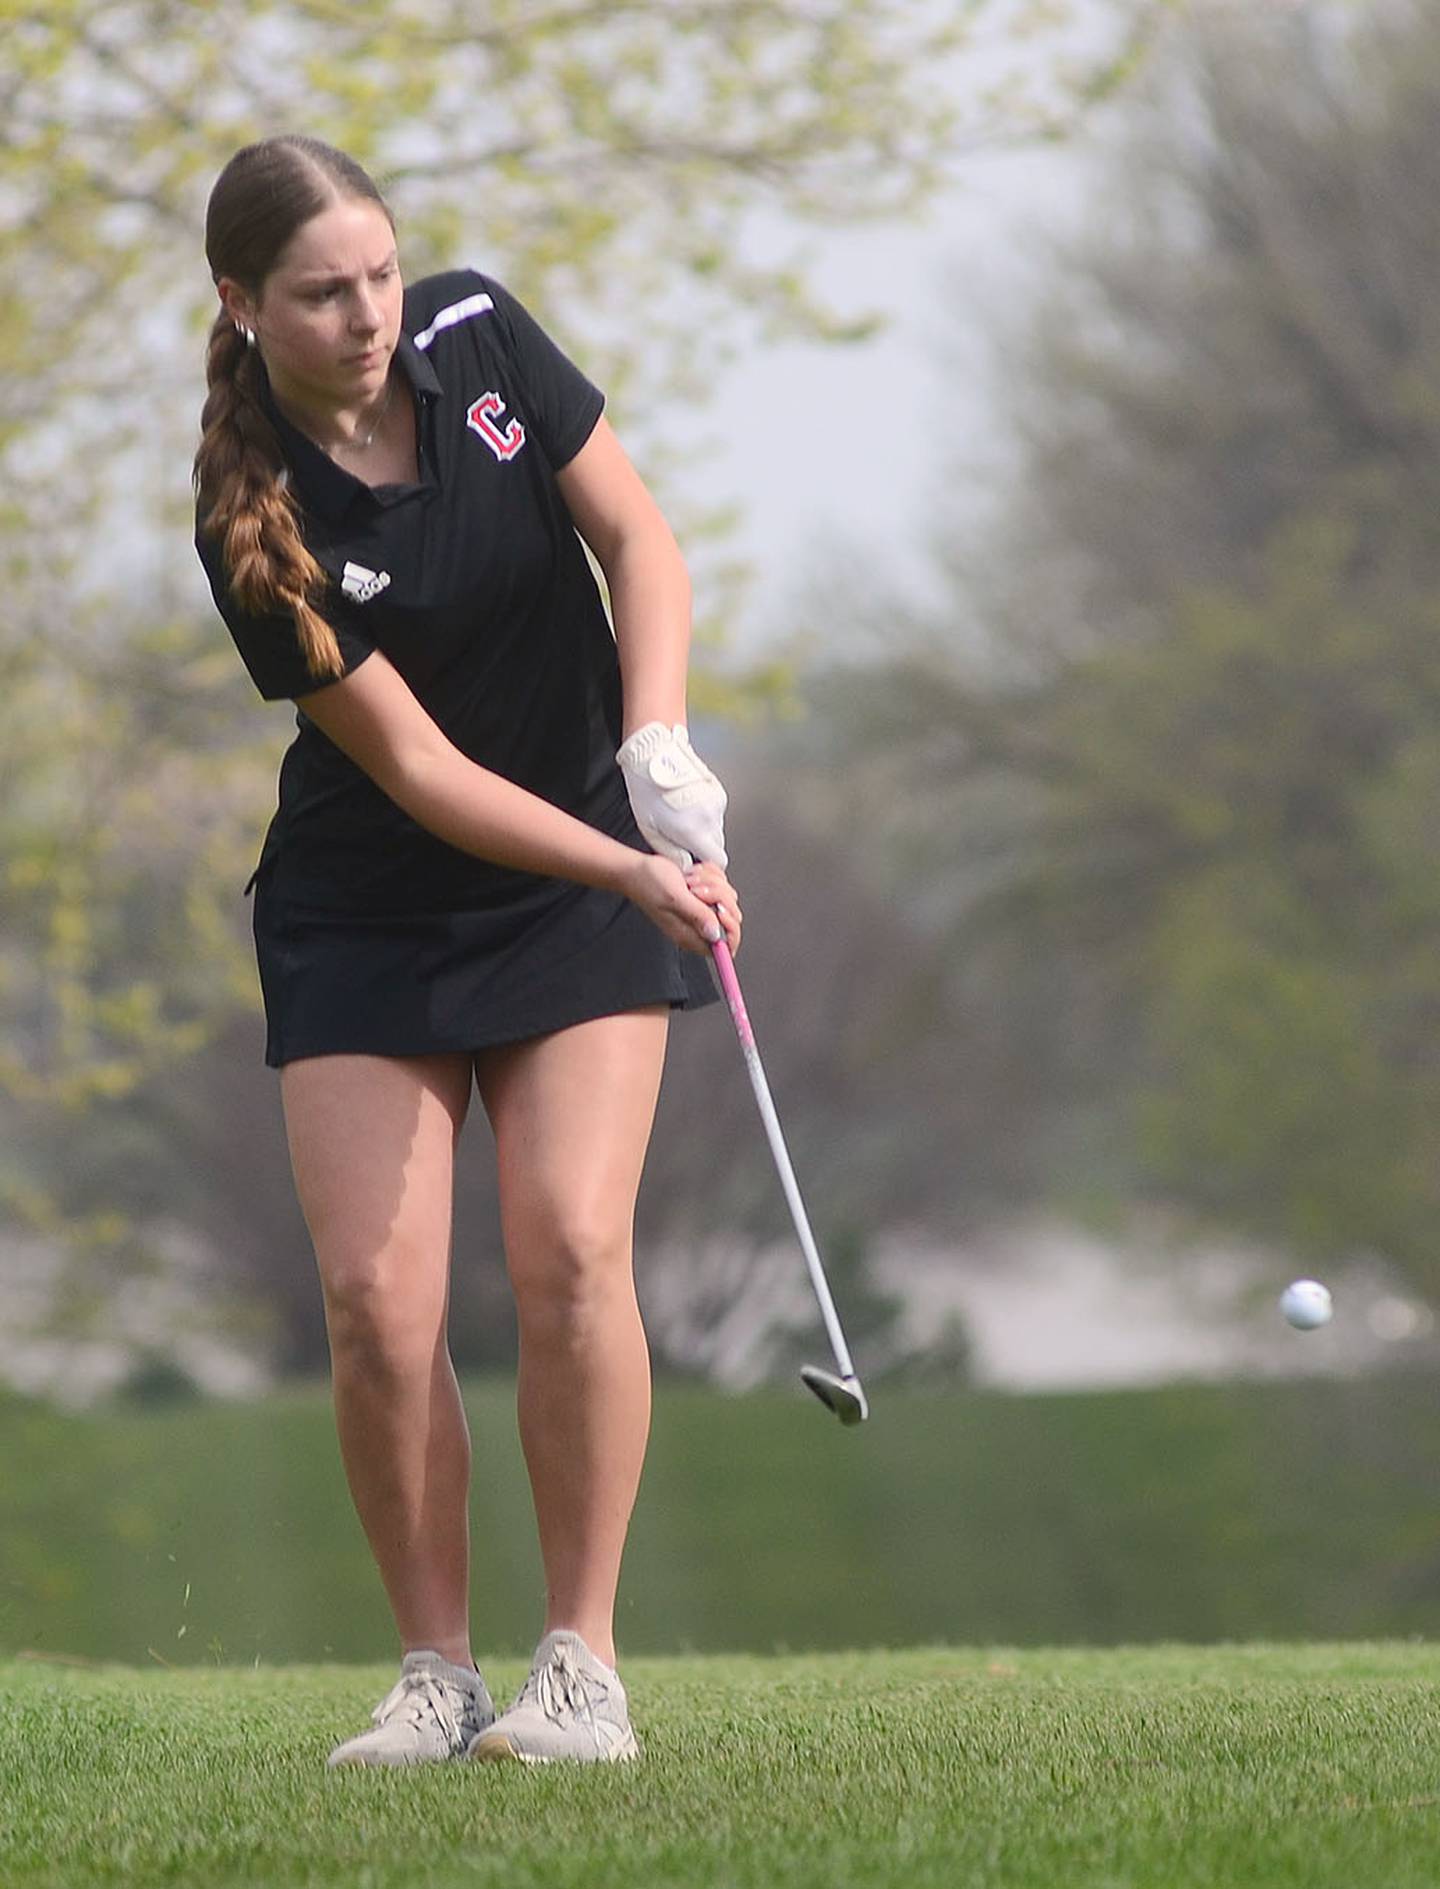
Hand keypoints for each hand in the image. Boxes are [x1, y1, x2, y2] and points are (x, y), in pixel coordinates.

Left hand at [616, 722, 727, 869]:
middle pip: (718, 846)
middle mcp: (710, 817)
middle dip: (705, 848)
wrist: (656, 755)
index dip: (707, 865)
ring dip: (705, 830)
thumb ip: (671, 852)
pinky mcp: (719, 792)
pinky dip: (706, 814)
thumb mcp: (650, 828)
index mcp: (693, 829)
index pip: (717, 860)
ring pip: (717, 828)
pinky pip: (716, 812)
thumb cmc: (647, 789)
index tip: (695, 862)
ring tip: (683, 817)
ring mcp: (717, 803)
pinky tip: (689, 804)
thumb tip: (684, 865)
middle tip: (684, 840)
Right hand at [619, 852, 742, 956]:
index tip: (720, 910)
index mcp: (689, 935)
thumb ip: (697, 916)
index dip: (730, 928)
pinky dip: (710, 875)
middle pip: (731, 918)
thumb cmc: (649, 883)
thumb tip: (716, 934)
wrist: (638, 868)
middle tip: (697, 891)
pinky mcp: (703, 896)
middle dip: (719, 898)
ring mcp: (701, 910)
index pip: (724, 947)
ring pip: (728, 898)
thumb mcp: (674, 898)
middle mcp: (697, 925)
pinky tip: (692, 875)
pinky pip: (721, 884)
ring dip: (712, 883)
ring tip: (690, 882)